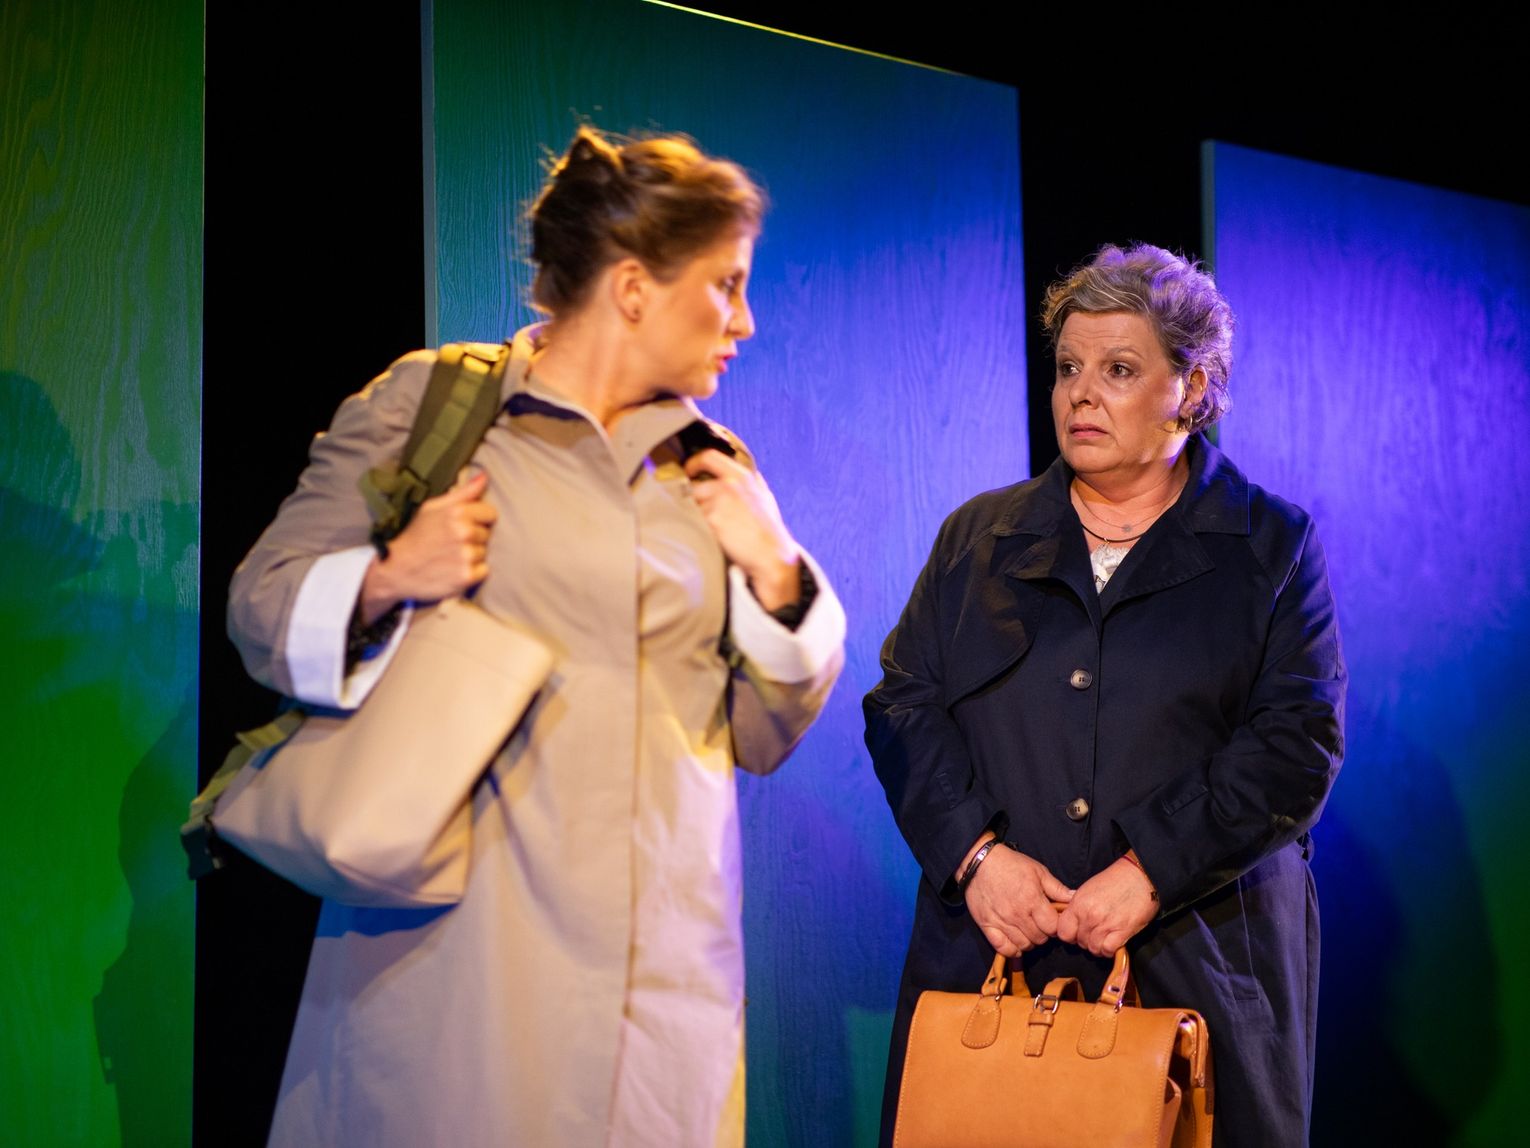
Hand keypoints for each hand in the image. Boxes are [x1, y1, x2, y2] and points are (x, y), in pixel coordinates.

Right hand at [359, 470, 496, 622]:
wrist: (395, 568)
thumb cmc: (415, 536)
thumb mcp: (432, 508)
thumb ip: (462, 493)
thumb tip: (485, 477)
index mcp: (457, 512)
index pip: (490, 513)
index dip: (478, 519)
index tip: (463, 525)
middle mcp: (464, 532)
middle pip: (487, 534)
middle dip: (473, 538)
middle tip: (451, 543)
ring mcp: (466, 555)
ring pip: (485, 553)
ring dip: (472, 555)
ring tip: (450, 556)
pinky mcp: (466, 576)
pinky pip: (483, 571)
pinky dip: (472, 572)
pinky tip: (454, 569)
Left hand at [683, 449, 800, 610]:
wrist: (771, 554)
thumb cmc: (768, 529)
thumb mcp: (764, 497)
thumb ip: (752, 482)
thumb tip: (743, 472)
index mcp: (742, 476)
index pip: (709, 457)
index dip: (693, 463)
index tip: (688, 472)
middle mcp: (729, 484)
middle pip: (695, 486)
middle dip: (694, 500)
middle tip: (700, 512)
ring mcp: (719, 501)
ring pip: (693, 506)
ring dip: (698, 516)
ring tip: (714, 529)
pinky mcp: (712, 519)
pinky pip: (695, 520)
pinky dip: (699, 528)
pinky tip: (713, 536)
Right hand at [964, 842, 1074, 957]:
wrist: (979, 862)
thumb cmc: (1011, 864)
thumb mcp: (1038, 871)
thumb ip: (1057, 888)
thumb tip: (1075, 898)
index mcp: (1032, 900)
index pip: (1053, 927)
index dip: (1056, 925)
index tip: (1052, 919)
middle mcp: (1018, 914)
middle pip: (1040, 939)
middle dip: (1044, 934)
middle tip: (1039, 924)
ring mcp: (1001, 922)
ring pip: (1024, 946)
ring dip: (1029, 941)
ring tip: (1027, 930)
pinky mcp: (987, 926)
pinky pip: (1004, 948)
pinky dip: (1012, 949)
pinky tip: (1015, 940)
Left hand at [1056, 856, 1156, 957]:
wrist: (1139, 877)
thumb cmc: (1115, 880)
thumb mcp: (1088, 889)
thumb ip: (1078, 906)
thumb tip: (1073, 920)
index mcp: (1078, 903)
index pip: (1063, 931)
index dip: (1070, 934)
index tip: (1076, 932)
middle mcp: (1089, 915)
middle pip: (1079, 942)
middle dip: (1086, 940)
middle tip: (1095, 933)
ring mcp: (1105, 924)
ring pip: (1093, 948)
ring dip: (1098, 946)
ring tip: (1104, 938)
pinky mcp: (1122, 931)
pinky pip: (1108, 950)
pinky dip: (1109, 950)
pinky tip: (1113, 942)